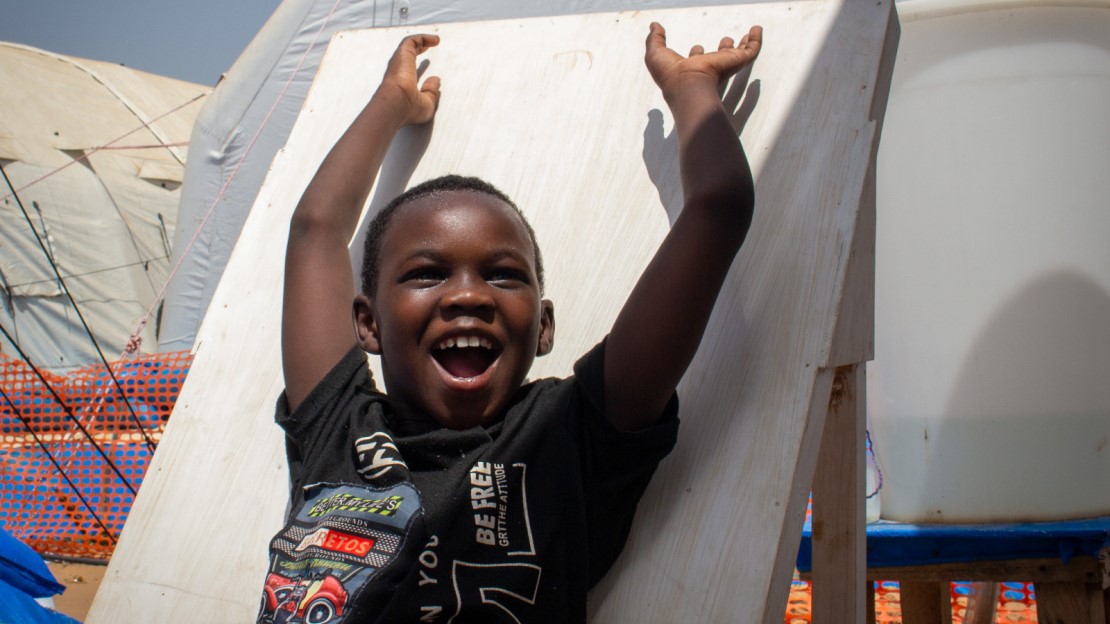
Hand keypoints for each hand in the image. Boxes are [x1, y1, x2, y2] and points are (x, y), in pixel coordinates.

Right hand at [377, 34, 441, 125]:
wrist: (397, 104)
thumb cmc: (409, 109)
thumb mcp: (427, 104)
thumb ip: (431, 92)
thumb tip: (436, 80)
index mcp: (402, 85)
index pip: (410, 73)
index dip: (420, 68)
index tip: (429, 66)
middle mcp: (398, 72)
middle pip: (407, 57)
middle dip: (418, 49)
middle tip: (428, 46)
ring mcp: (400, 62)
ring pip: (409, 46)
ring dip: (422, 41)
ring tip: (435, 40)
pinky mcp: (403, 53)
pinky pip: (413, 40)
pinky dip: (424, 38)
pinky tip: (436, 40)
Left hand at [645, 22, 761, 100]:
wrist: (687, 83)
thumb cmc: (669, 73)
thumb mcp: (655, 53)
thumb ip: (654, 39)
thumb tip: (654, 26)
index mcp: (690, 68)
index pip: (696, 60)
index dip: (696, 53)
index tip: (696, 47)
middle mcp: (709, 68)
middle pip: (719, 57)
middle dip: (722, 49)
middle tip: (726, 41)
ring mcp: (724, 65)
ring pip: (737, 54)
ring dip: (742, 44)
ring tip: (748, 35)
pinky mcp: (736, 62)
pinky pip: (751, 49)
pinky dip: (756, 40)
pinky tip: (757, 29)